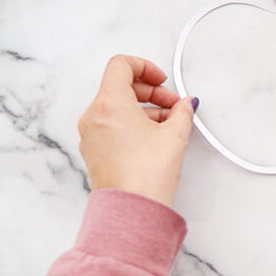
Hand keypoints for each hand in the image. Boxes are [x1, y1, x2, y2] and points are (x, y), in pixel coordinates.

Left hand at [78, 55, 197, 206]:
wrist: (132, 210)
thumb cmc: (145, 175)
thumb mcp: (175, 134)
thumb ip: (182, 111)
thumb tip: (185, 105)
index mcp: (108, 103)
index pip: (121, 65)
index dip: (145, 67)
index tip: (161, 80)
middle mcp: (93, 116)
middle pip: (119, 86)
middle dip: (150, 92)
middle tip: (172, 104)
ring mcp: (90, 135)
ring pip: (116, 107)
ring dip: (143, 109)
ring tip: (168, 124)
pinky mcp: (94, 151)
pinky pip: (111, 125)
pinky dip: (132, 124)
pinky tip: (154, 137)